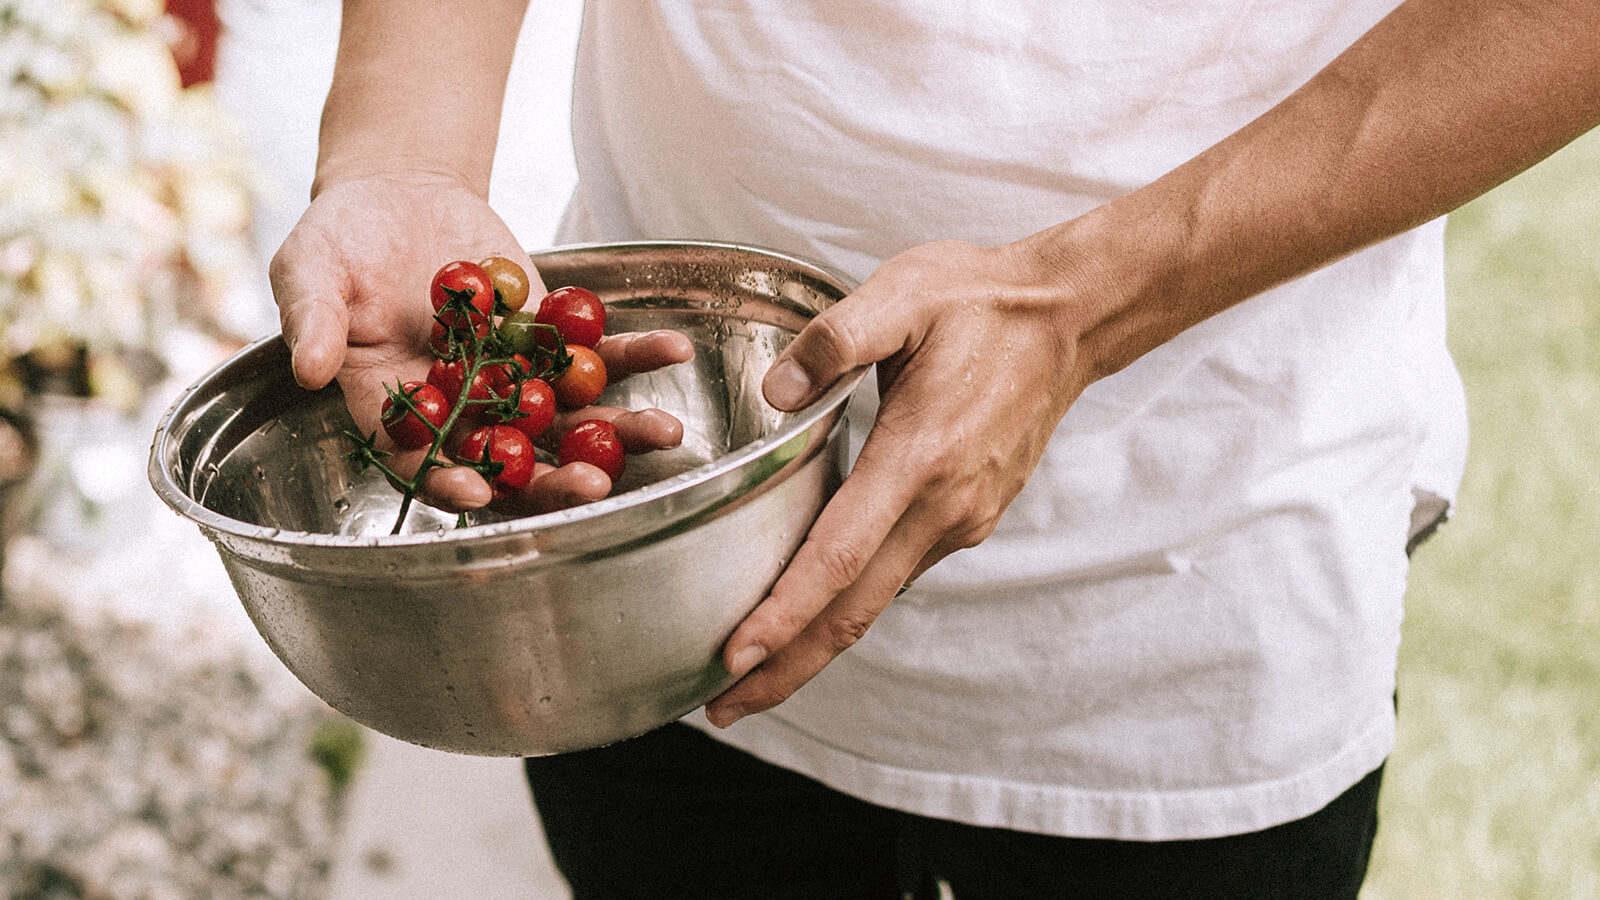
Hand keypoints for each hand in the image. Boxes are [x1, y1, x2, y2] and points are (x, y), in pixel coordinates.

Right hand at [270, 173, 691, 511]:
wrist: (398, 195)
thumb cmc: (339, 241)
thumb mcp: (309, 270)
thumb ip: (312, 320)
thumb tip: (308, 369)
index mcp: (394, 410)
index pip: (422, 462)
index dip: (450, 480)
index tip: (482, 490)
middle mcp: (461, 408)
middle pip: (512, 460)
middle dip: (555, 479)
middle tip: (595, 487)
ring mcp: (513, 377)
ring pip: (570, 421)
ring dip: (620, 432)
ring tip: (666, 434)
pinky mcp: (550, 338)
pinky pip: (597, 355)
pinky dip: (635, 355)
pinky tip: (673, 351)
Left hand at [704, 238, 1093, 726]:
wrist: (1072, 318)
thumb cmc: (983, 302)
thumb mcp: (904, 294)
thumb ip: (833, 338)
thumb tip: (776, 392)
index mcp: (920, 457)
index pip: (840, 556)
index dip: (784, 613)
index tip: (734, 655)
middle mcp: (945, 505)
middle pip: (855, 610)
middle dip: (786, 666)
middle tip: (721, 705)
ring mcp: (963, 518)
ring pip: (877, 600)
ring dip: (813, 644)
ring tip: (752, 673)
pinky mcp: (969, 517)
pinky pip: (899, 574)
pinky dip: (849, 606)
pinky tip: (813, 611)